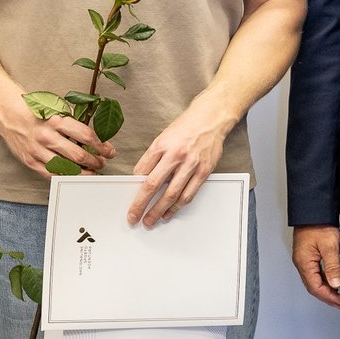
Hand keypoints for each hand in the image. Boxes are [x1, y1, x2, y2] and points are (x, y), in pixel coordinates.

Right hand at [0, 107, 113, 176]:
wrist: (8, 113)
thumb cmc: (34, 110)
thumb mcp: (56, 108)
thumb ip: (73, 121)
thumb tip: (95, 136)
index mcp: (56, 120)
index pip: (86, 136)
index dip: (102, 146)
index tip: (109, 150)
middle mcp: (47, 136)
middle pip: (79, 156)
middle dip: (96, 162)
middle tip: (102, 162)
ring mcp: (37, 151)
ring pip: (67, 169)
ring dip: (84, 172)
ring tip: (92, 171)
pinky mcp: (30, 161)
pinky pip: (52, 175)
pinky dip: (67, 177)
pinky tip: (75, 176)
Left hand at [126, 112, 225, 226]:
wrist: (210, 118)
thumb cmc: (186, 127)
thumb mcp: (163, 137)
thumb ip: (153, 157)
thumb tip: (142, 177)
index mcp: (161, 145)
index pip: (141, 171)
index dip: (133, 188)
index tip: (129, 198)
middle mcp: (175, 155)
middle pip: (153, 185)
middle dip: (141, 205)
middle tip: (133, 217)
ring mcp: (190, 164)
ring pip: (171, 194)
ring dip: (159, 211)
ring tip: (150, 220)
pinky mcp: (203, 171)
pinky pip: (188, 194)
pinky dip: (177, 207)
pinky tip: (169, 212)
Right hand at [292, 225, 339, 308]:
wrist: (313, 211)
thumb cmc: (319, 225)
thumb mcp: (330, 246)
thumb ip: (332, 266)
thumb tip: (335, 284)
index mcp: (304, 262)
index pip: (315, 287)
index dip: (328, 297)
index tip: (338, 302)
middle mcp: (300, 262)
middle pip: (312, 286)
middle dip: (326, 296)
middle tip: (338, 303)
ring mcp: (302, 259)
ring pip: (312, 280)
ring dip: (324, 289)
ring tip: (336, 295)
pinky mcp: (306, 255)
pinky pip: (313, 273)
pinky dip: (322, 280)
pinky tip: (330, 281)